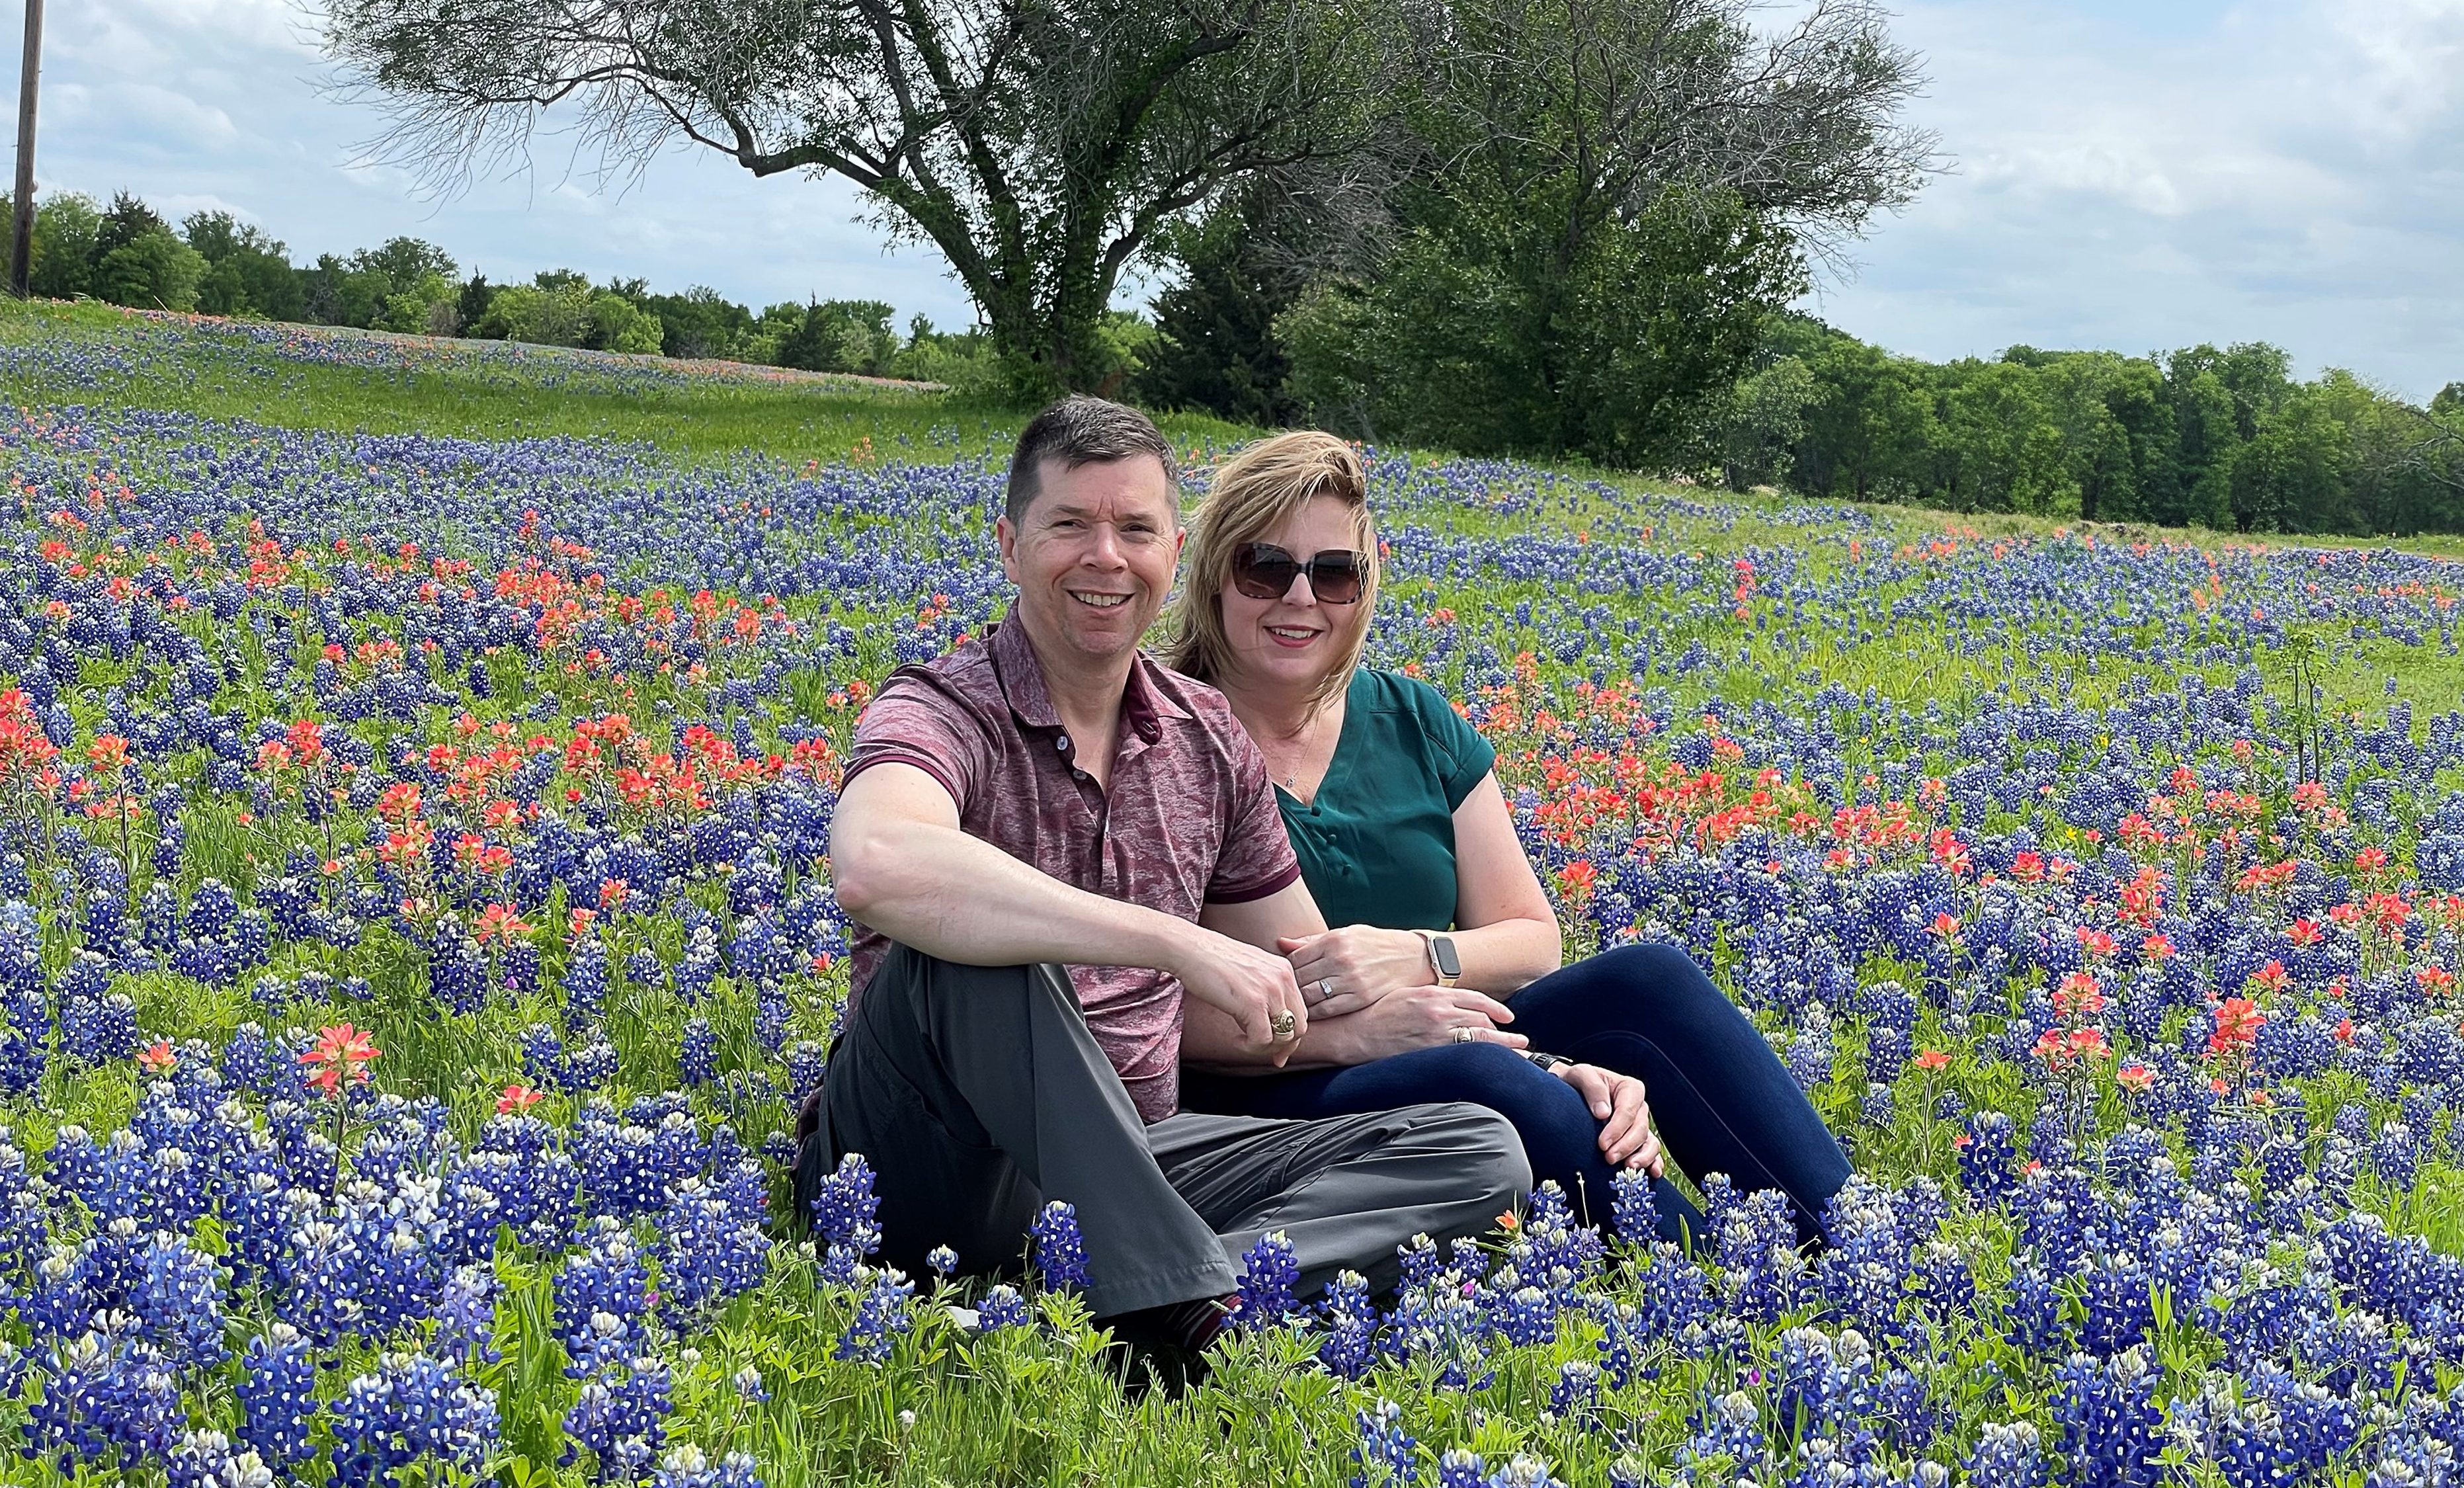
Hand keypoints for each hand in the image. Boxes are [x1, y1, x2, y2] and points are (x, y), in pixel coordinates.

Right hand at [1172, 926, 1308, 1061]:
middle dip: (1284, 1046)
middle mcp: (1283, 979)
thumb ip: (1264, 992)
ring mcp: (1270, 991)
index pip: (1301, 1012)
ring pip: (1285, 1036)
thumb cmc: (1212, 961)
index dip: (1290, 1035)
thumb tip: (1270, 1023)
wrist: (1190, 949)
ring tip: (1246, 1042)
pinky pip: (1263, 1039)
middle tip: (1266, 1053)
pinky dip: (1250, 1047)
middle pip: (1299, 1027)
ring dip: (1265, 1047)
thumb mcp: (1250, 971)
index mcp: (1284, 970)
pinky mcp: (1254, 1003)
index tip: (1277, 1049)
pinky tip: (1236, 1039)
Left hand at [1279, 926, 1435, 1017]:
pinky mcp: (1360, 998)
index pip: (1295, 958)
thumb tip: (1280, 943)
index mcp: (1334, 940)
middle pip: (1300, 978)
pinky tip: (1312, 1011)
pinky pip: (1327, 1009)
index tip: (1287, 975)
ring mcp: (1351, 980)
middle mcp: (1341, 959)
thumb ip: (1311, 941)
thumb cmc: (1373, 944)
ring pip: (1310, 995)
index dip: (1287, 969)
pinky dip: (1315, 1012)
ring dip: (1300, 1001)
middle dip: (1291, 986)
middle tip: (1286, 992)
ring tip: (1297, 1002)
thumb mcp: (1344, 934)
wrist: (1411, 957)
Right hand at [1316, 985, 1522, 1062]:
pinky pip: (1465, 1053)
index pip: (1476, 999)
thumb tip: (1450, 1006)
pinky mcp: (1430, 1050)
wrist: (1352, 1030)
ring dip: (1502, 1045)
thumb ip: (1431, 999)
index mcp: (1433, 992)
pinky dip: (1483, 1057)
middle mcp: (1439, 1009)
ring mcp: (1436, 1031)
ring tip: (1519, 1052)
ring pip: (1480, 1037)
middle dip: (1504, 1032)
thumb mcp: (1406, 995)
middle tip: (1521, 1040)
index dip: (1496, 1009)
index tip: (1509, 1017)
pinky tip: (1493, 1063)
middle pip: (1483, 1020)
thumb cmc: (1375, 1012)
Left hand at [1552, 1063, 1663, 1175]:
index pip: (1628, 1111)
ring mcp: (1640, 1124)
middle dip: (1626, 1146)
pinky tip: (1652, 1172)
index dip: (1617, 1129)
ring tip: (1629, 1167)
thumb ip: (1592, 1088)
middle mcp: (1639, 1107)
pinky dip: (1653, 1162)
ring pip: (1649, 1142)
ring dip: (1642, 1157)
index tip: (1602, 1143)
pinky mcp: (1638, 1140)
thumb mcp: (1580, 1075)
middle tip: (1609, 1158)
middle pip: (1640, 1129)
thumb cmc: (1577, 1083)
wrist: (1572, 1092)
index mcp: (1629, 1089)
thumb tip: (1603, 1113)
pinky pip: (1652, 1152)